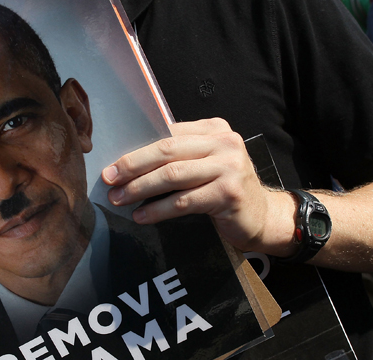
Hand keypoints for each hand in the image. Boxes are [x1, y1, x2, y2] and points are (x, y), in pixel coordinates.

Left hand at [101, 118, 294, 252]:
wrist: (263, 217)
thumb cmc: (226, 190)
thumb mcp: (207, 163)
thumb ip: (181, 155)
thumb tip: (130, 161)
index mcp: (215, 129)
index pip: (167, 134)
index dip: (136, 149)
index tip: (112, 163)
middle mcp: (224, 143)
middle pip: (166, 151)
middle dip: (132, 166)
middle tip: (109, 179)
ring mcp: (229, 168)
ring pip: (172, 175)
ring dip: (140, 189)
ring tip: (119, 199)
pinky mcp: (228, 194)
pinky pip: (183, 201)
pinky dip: (157, 210)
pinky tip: (141, 216)